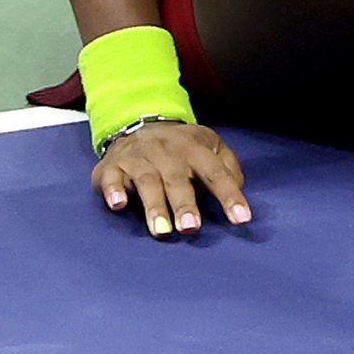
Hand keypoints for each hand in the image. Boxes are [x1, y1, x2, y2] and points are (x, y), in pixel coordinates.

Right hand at [91, 120, 250, 237]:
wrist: (138, 123)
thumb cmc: (181, 147)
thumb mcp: (210, 147)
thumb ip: (227, 168)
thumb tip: (237, 189)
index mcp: (195, 148)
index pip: (215, 173)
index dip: (229, 196)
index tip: (241, 219)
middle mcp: (167, 152)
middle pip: (177, 180)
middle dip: (185, 204)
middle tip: (191, 228)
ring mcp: (139, 158)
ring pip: (147, 182)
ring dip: (154, 206)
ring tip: (162, 230)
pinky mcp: (112, 167)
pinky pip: (112, 179)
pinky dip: (113, 191)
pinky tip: (118, 205)